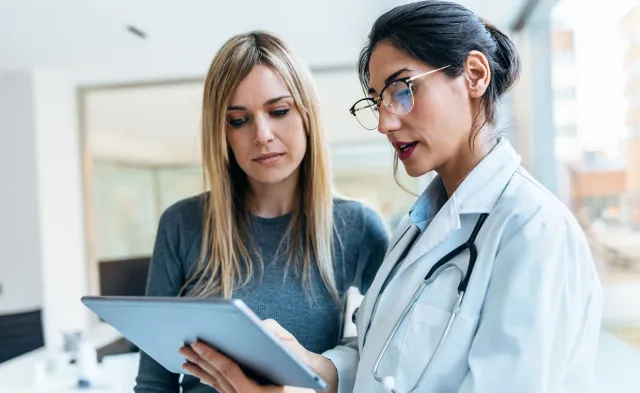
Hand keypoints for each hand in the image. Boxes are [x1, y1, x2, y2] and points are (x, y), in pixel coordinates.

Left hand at [179, 341, 311, 392]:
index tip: (198, 343)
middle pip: (217, 377)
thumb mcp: (294, 354)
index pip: (229, 371)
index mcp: (255, 392)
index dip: (212, 356)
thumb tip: (260, 326)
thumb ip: (279, 339)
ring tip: (185, 359)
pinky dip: (208, 378)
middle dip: (200, 360)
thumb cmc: (303, 374)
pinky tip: (200, 372)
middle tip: (184, 346)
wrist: (309, 391)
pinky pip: (221, 388)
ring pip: (216, 383)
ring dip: (200, 369)